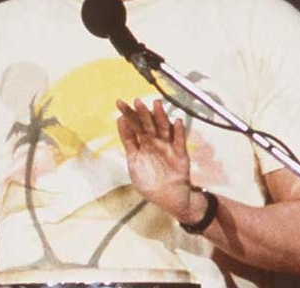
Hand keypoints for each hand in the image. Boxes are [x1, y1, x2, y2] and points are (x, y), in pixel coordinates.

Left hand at [116, 98, 192, 220]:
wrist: (168, 199)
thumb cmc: (149, 182)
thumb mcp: (133, 162)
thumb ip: (128, 142)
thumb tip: (120, 121)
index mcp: (142, 143)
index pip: (133, 125)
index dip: (127, 114)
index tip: (119, 103)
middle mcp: (155, 142)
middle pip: (148, 124)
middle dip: (142, 113)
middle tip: (137, 101)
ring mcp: (168, 147)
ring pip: (164, 129)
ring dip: (161, 117)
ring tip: (156, 104)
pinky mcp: (180, 155)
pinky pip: (180, 142)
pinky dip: (179, 132)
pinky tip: (177, 122)